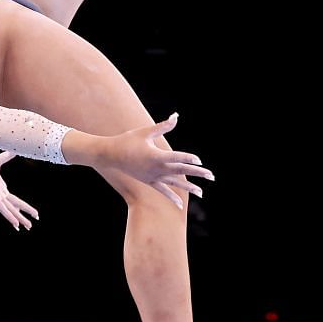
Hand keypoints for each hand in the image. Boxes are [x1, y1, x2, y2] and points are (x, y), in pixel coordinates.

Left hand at [0, 152, 39, 230]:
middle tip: (31, 224)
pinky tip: (16, 225)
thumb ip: (7, 156)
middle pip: (15, 207)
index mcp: (1, 189)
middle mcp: (0, 196)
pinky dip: (10, 217)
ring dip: (20, 219)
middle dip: (24, 215)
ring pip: (12, 211)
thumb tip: (15, 148)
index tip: (26, 211)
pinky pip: (4, 211)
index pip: (14, 200)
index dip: (21, 206)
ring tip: (29, 227)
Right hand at [86, 114, 212, 207]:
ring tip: (202, 192)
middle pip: (181, 171)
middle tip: (212, 176)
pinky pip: (163, 191)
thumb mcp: (145, 132)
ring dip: (189, 187)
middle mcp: (156, 168)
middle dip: (197, 173)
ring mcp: (152, 177)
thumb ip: (163, 126)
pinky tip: (181, 205)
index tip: (200, 160)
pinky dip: (172, 197)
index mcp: (156, 155)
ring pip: (174, 183)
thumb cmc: (127, 140)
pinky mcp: (148, 181)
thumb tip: (176, 116)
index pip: (176, 157)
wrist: (110, 155)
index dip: (188, 158)